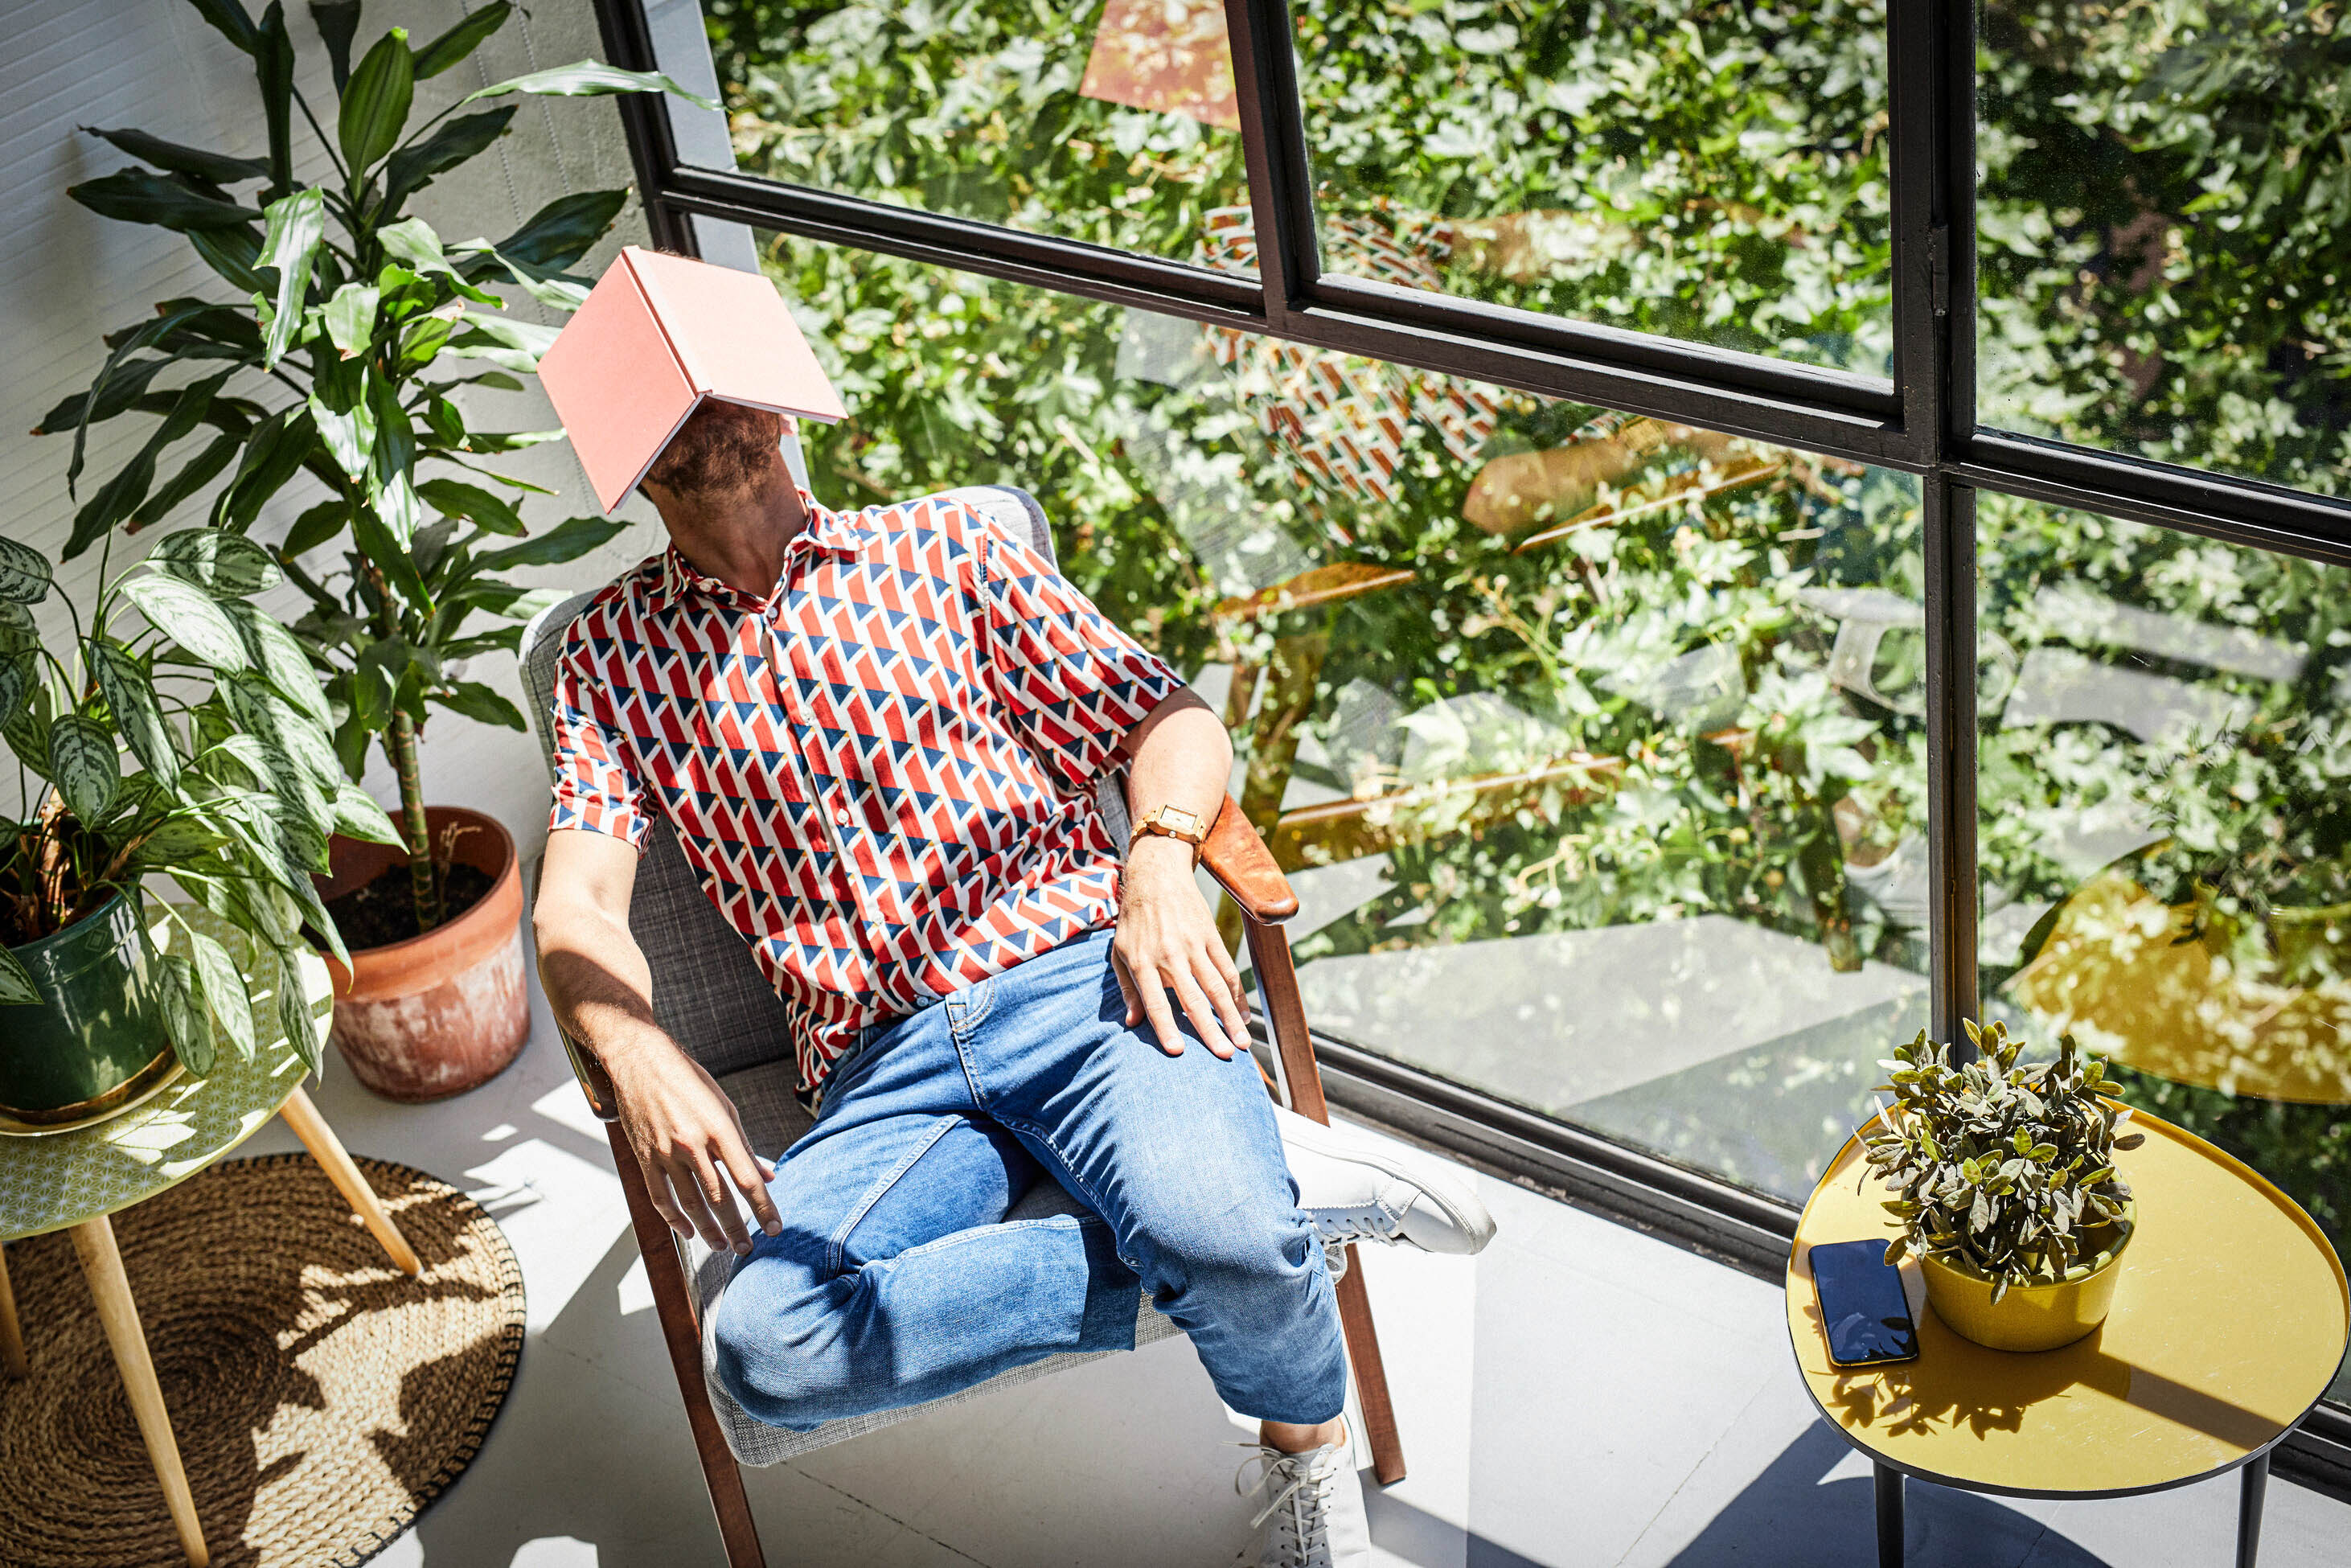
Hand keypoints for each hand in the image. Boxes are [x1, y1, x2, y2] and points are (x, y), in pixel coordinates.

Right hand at [603, 1037, 781, 1254]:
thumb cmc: (689, 1081)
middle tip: (748, 1249)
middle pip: (720, 1198)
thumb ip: (745, 1146)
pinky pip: (660, 1198)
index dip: (764, 1207)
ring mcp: (666, 1153)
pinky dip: (675, 1220)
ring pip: (691, 1204)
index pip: (747, 1178)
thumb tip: (769, 1176)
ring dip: (709, 1230)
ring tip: (722, 1247)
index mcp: (719, 1128)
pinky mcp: (645, 1158)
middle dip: (737, 1228)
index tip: (775, 1228)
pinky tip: (689, 1232)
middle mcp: (692, 1144)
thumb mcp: (725, 1106)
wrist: (640, 1062)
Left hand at [1112, 835, 1249, 1057]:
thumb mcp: (1119, 952)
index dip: (1166, 1027)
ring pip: (1217, 987)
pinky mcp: (1211, 937)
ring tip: (1243, 1042)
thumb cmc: (1133, 920)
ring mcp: (1194, 946)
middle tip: (1225, 1056)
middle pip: (1193, 999)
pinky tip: (1243, 1015)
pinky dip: (1237, 994)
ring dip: (1231, 1017)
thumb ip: (1127, 989)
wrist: (1157, 876)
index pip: (1156, 1001)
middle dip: (1210, 1030)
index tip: (1177, 1052)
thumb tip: (1132, 1023)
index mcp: (1143, 962)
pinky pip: (1227, 970)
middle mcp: (1170, 955)